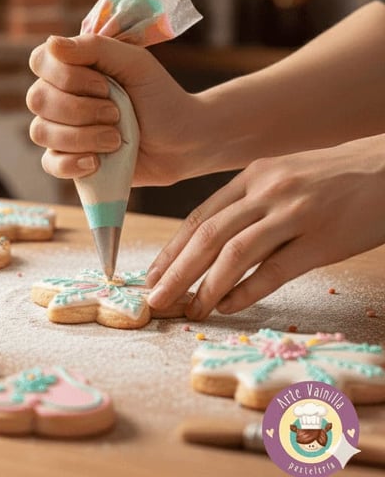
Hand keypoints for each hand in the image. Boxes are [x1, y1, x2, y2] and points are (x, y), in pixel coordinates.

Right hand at [26, 34, 200, 185]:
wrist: (183, 140)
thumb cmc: (159, 96)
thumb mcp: (134, 63)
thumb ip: (95, 48)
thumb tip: (51, 42)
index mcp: (71, 67)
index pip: (40, 62)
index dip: (66, 76)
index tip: (104, 85)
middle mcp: (59, 96)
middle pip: (36, 99)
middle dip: (80, 110)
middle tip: (116, 113)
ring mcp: (61, 130)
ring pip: (41, 132)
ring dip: (82, 137)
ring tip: (116, 139)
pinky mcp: (69, 160)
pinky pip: (49, 163)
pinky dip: (72, 163)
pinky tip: (96, 162)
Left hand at [145, 135, 384, 318]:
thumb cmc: (332, 179)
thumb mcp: (283, 178)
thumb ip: (249, 203)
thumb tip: (210, 242)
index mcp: (252, 177)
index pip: (200, 217)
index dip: (173, 249)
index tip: (153, 275)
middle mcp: (267, 191)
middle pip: (208, 235)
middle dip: (177, 271)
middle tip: (155, 299)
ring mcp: (294, 214)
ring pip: (236, 254)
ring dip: (206, 286)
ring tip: (189, 309)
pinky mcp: (323, 239)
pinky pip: (276, 270)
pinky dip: (247, 291)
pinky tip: (228, 306)